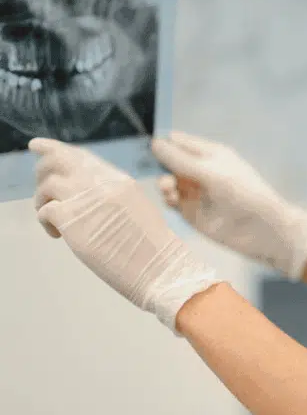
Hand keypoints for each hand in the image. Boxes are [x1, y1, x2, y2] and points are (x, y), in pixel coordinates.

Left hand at [29, 138, 223, 331]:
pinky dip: (46, 223)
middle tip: (44, 195)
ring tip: (55, 222)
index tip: (37, 146)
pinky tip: (58, 235)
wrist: (159, 268)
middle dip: (42, 172)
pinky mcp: (72, 220)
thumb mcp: (136, 208)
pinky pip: (45, 211)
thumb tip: (83, 194)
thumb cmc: (151, 248)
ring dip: (42, 202)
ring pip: (47, 184)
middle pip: (56, 160)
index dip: (54, 149)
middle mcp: (102, 184)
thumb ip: (111, 195)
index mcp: (119, 180)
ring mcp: (87, 200)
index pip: (80, 156)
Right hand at [150, 132, 306, 280]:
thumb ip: (181, 160)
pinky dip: (167, 198)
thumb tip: (154, 143)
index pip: (178, 141)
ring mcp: (195, 191)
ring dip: (163, 182)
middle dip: (156, 163)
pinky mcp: (191, 212)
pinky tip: (172, 199)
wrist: (262, 230)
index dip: (161, 141)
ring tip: (168, 187)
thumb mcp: (211, 172)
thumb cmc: (243, 193)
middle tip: (146, 167)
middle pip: (168, 161)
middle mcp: (199, 170)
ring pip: (167, 181)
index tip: (143, 145)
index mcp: (209, 154)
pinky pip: (171, 201)